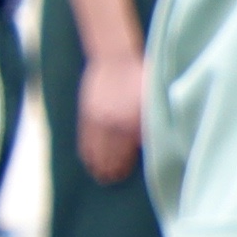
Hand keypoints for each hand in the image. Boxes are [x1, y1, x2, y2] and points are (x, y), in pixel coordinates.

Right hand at [75, 31, 147, 184]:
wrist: (115, 57)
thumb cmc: (138, 76)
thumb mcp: (150, 98)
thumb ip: (149, 121)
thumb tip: (148, 142)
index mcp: (133, 120)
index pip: (128, 150)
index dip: (124, 164)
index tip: (122, 174)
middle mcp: (115, 122)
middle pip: (112, 152)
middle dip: (111, 167)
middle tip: (111, 179)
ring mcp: (99, 118)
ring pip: (97, 147)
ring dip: (98, 163)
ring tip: (99, 174)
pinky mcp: (87, 112)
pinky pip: (85, 136)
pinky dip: (86, 149)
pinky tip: (87, 158)